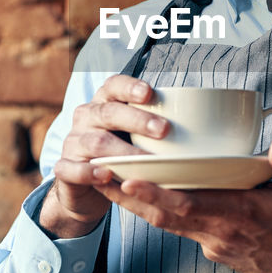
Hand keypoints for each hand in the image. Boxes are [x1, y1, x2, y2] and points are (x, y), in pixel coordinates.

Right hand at [42, 75, 168, 237]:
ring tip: (144, 159)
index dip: (130, 87)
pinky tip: (106, 174)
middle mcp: (86, 118)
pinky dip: (88, 172)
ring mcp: (73, 142)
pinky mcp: (64, 168)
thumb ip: (157, 124)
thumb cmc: (120, 153)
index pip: (113, 86)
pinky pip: (71, 168)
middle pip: (108, 113)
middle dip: (137, 120)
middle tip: (164, 130)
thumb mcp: (135, 135)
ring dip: (122, 150)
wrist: (83, 186)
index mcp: (104, 103)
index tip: (151, 93)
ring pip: (95, 142)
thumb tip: (207, 119)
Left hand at [97, 137, 271, 272]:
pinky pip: (184, 230)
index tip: (126, 180)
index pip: (188, 205)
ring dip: (138, 206)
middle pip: (165, 217)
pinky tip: (149, 198)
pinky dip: (163, 214)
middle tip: (98, 174)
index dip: (154, 194)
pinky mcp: (217, 252)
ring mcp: (216, 246)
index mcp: (240, 216)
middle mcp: (221, 234)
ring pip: (169, 225)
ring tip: (110, 182)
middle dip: (129, 197)